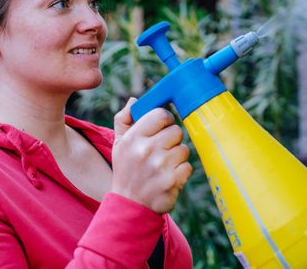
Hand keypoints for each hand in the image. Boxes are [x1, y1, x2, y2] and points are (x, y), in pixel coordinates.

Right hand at [111, 98, 192, 213]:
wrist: (129, 206)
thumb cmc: (126, 171)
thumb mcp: (118, 145)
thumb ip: (124, 120)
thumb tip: (135, 101)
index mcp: (133, 138)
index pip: (160, 114)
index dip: (165, 120)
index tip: (162, 128)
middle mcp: (146, 150)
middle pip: (176, 131)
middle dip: (171, 141)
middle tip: (160, 152)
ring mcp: (160, 166)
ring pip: (183, 149)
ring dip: (176, 158)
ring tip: (162, 167)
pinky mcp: (172, 181)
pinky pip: (188, 167)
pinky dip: (181, 173)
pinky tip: (168, 178)